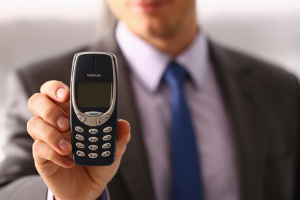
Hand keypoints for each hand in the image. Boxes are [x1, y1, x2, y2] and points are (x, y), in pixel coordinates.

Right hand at [27, 80, 129, 199]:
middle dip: (48, 107)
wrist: (89, 187)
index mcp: (72, 112)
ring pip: (34, 124)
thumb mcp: (113, 149)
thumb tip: (124, 125)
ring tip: (69, 146)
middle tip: (65, 121)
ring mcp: (47, 137)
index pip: (58, 92)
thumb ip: (118, 136)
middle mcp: (56, 121)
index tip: (67, 94)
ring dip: (51, 133)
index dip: (57, 88)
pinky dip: (54, 154)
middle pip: (38, 101)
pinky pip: (39, 148)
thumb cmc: (97, 161)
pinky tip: (69, 160)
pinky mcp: (42, 155)